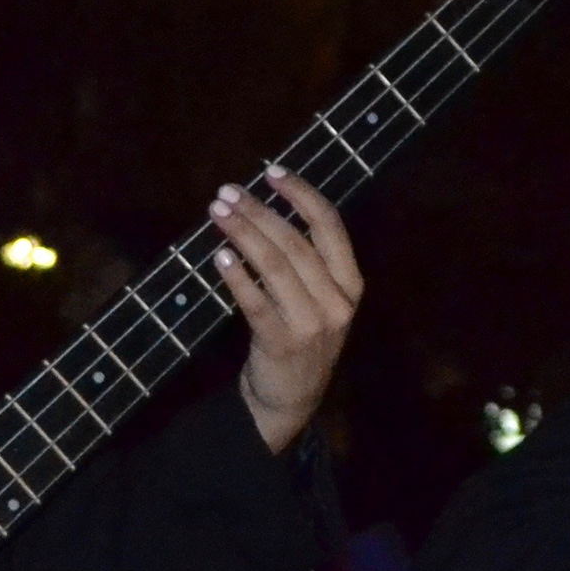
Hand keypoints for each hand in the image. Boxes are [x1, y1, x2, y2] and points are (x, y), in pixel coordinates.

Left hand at [216, 167, 363, 454]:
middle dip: (258, 211)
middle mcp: (337, 302)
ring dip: (242, 233)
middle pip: (295, 241)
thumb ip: (306, 261)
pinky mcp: (282, 343)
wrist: (291, 398)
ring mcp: (312, 324)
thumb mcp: (319, 299)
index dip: (301, 194)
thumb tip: (265, 206)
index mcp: (350, 284)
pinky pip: (255, 300)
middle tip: (227, 192)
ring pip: (274, 265)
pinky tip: (218, 255)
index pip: (330, 226)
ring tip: (218, 213)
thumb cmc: (300, 337)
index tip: (272, 172)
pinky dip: (235, 275)